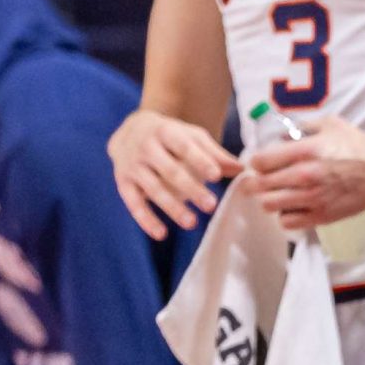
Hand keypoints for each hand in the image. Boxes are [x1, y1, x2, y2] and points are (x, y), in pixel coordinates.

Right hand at [108, 109, 240, 238]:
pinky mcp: (123, 183)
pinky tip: (161, 234)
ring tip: (192, 223)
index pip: (185, 147)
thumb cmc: (171, 136)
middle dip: (191, 189)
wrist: (130, 130)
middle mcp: (146, 148)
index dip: (200, 161)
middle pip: (171, 171)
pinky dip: (146, 220)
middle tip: (211, 206)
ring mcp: (133, 166)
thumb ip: (215, 153)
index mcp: (166, 132)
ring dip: (172, 207)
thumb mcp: (192, 136)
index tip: (216, 176)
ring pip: (154, 189)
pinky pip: (134, 204)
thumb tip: (242, 169)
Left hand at [243, 112, 364, 228]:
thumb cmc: (356, 145)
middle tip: (260, 181)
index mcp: (304, 151)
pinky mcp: (322, 215)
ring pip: (269, 205)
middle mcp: (305, 176)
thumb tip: (280, 137)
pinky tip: (293, 207)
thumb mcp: (329, 124)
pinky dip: (286, 216)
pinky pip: (288, 223)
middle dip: (255, 182)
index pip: (260, 162)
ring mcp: (313, 198)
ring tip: (277, 194)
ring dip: (269, 199)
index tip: (260, 163)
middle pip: (259, 185)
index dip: (256, 162)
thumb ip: (301, 128)